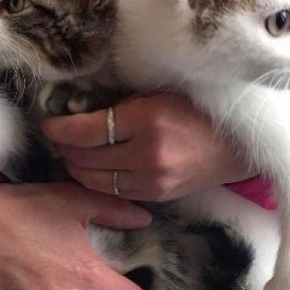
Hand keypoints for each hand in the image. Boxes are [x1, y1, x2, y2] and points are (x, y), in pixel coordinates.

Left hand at [42, 93, 251, 201]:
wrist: (240, 143)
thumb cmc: (198, 107)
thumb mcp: (157, 92)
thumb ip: (119, 101)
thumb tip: (74, 107)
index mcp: (147, 119)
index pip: (85, 130)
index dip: (59, 128)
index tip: (49, 122)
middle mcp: (148, 154)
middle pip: (84, 157)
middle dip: (64, 148)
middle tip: (59, 137)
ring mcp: (153, 180)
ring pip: (94, 179)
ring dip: (76, 167)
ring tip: (71, 153)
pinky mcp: (157, 196)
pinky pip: (113, 191)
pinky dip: (96, 180)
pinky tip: (92, 168)